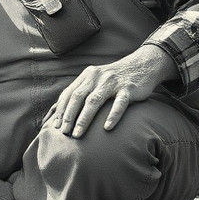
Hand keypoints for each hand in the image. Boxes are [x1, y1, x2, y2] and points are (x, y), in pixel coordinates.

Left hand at [43, 45, 176, 138]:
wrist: (143, 65)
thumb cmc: (115, 78)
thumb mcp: (97, 79)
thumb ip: (83, 90)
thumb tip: (65, 110)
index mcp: (87, 75)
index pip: (69, 93)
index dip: (61, 109)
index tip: (55, 125)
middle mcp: (97, 77)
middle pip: (78, 97)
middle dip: (69, 115)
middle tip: (64, 133)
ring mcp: (112, 82)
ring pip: (94, 101)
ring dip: (84, 119)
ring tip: (77, 134)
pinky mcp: (128, 89)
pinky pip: (119, 103)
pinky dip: (112, 115)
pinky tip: (107, 127)